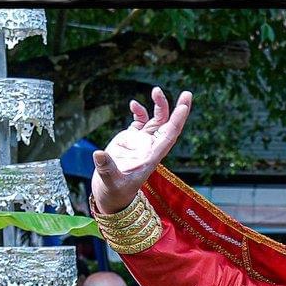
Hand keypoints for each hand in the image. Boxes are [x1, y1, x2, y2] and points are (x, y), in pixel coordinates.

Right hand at [91, 87, 193, 213]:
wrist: (110, 194)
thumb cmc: (114, 192)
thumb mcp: (111, 181)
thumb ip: (106, 168)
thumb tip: (98, 155)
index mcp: (152, 156)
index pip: (169, 136)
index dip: (177, 121)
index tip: (184, 107)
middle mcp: (150, 147)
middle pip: (169, 125)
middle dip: (178, 109)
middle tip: (187, 93)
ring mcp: (142, 143)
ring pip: (156, 120)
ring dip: (159, 106)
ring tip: (156, 90)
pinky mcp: (130, 140)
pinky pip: (140, 122)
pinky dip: (139, 112)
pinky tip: (134, 104)